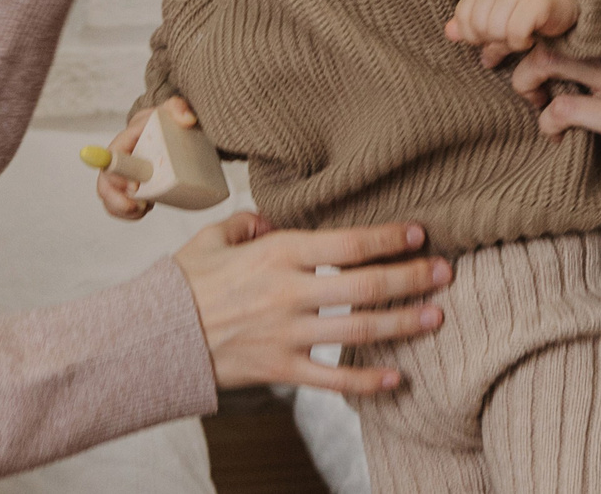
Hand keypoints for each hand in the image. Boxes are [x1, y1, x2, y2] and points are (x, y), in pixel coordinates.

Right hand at [96, 96, 195, 220]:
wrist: (166, 130)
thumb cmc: (165, 120)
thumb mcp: (173, 110)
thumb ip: (179, 108)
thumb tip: (188, 120)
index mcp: (125, 140)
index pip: (112, 157)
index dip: (117, 174)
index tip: (135, 187)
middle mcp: (119, 159)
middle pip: (104, 182)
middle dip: (116, 200)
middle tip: (140, 207)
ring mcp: (122, 175)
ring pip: (108, 197)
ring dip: (122, 208)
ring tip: (144, 209)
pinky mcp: (128, 187)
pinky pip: (118, 204)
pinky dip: (128, 213)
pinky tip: (143, 210)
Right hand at [174, 215, 450, 395]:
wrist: (154, 336)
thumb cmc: (184, 282)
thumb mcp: (212, 237)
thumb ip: (246, 223)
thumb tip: (268, 220)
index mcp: (277, 251)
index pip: (347, 241)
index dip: (388, 237)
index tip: (419, 232)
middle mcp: (289, 291)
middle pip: (365, 284)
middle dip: (412, 277)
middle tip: (446, 272)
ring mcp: (287, 333)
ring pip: (359, 329)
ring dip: (403, 323)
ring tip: (437, 317)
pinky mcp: (281, 369)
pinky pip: (333, 377)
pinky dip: (368, 381)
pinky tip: (398, 378)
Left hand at [445, 0, 578, 68]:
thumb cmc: (531, 8)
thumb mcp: (499, 13)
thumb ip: (473, 20)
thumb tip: (449, 33)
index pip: (462, 19)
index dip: (475, 36)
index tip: (494, 35)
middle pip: (478, 27)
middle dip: (493, 40)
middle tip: (511, 36)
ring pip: (496, 31)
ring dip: (509, 42)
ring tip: (522, 34)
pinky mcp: (535, 3)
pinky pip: (516, 35)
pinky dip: (522, 43)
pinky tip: (532, 36)